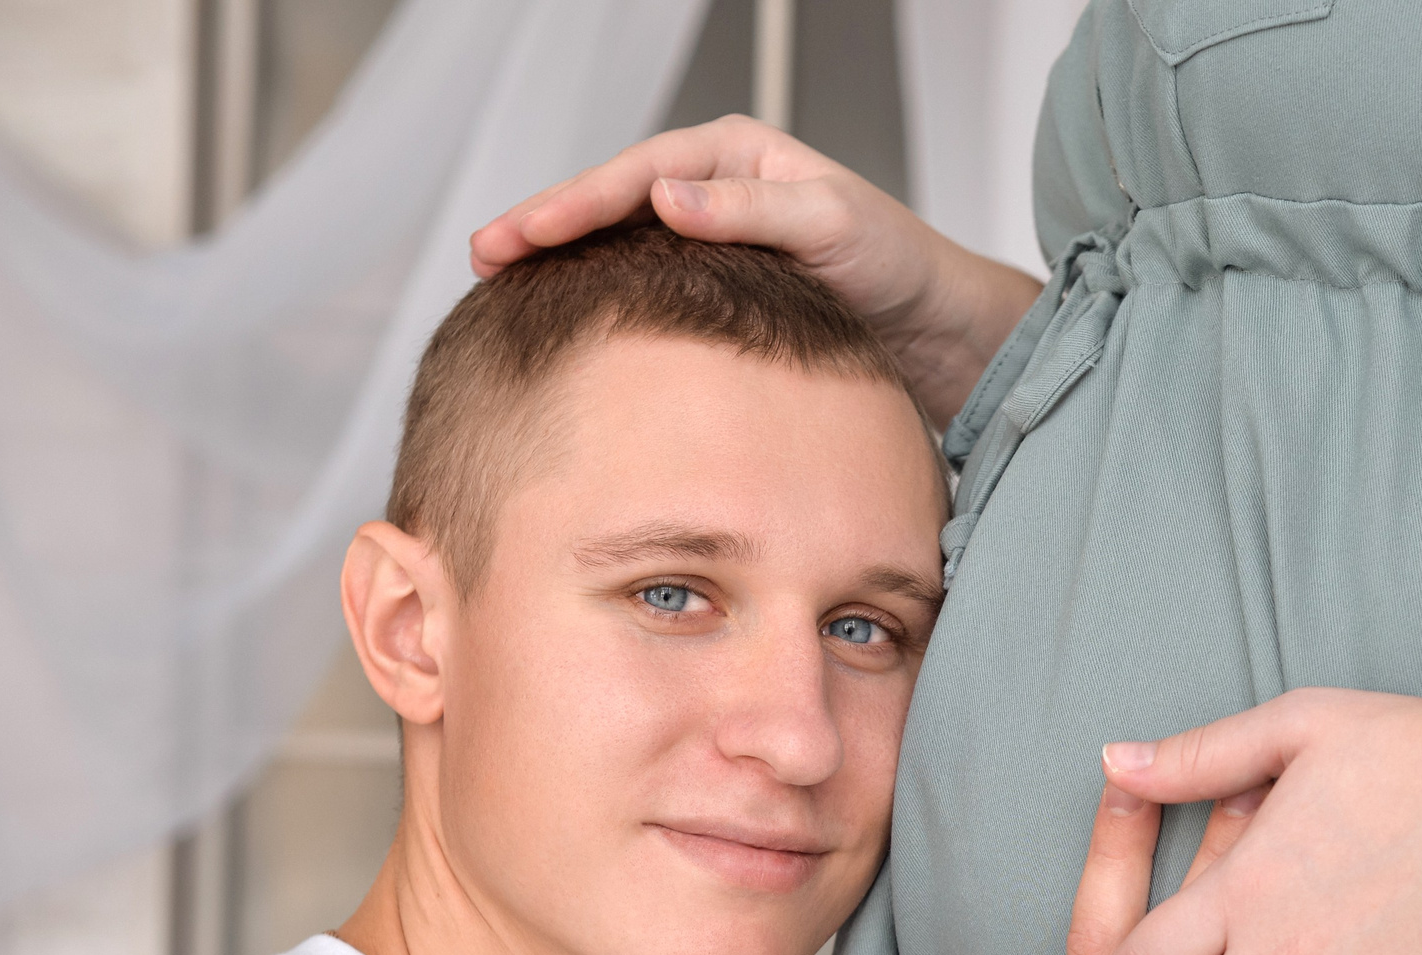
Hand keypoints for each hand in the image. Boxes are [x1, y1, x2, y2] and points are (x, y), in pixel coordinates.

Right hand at [466, 115, 1041, 426]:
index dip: (571, 205)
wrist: (938, 331)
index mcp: (737, 155)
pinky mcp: (719, 289)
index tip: (521, 236)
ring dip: (561, 262)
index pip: (634, 175)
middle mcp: (719, 188)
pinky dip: (598, 295)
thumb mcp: (833, 229)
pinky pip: (643, 282)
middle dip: (544, 226)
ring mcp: (714, 238)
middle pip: (611, 201)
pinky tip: (564, 320)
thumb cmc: (901, 269)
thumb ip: (752, 210)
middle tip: (483, 257)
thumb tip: (665, 194)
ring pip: (619, 242)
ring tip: (502, 286)